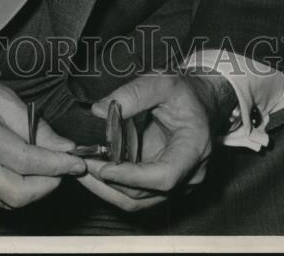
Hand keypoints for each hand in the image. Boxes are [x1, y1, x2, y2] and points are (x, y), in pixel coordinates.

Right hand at [0, 52, 85, 208]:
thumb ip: (33, 124)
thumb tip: (63, 147)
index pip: (24, 160)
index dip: (56, 165)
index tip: (76, 163)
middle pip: (17, 193)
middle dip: (48, 185)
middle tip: (62, 169)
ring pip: (6, 202)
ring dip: (33, 190)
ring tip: (44, 168)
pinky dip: (13, 189)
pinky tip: (20, 171)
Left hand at [78, 73, 228, 212]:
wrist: (202, 103)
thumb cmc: (185, 93)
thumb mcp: (163, 82)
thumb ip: (133, 94)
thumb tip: (99, 110)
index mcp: (194, 149)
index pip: (164, 176)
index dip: (132, 177)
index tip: (103, 168)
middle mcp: (188, 175)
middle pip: (146, 195)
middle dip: (109, 183)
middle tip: (80, 164)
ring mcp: (176, 184)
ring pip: (138, 201)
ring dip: (107, 188)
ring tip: (81, 168)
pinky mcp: (162, 184)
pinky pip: (136, 194)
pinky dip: (113, 185)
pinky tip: (94, 169)